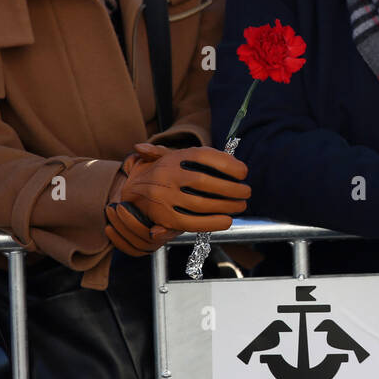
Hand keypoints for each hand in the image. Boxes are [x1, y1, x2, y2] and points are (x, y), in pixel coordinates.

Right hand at [120, 144, 250, 232]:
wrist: (132, 192)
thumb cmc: (166, 174)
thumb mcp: (177, 157)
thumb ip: (201, 156)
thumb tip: (231, 159)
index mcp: (173, 158)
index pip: (203, 155)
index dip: (227, 164)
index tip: (243, 172)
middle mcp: (167, 175)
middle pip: (204, 181)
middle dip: (231, 188)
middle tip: (246, 192)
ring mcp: (164, 197)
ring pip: (200, 203)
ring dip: (225, 206)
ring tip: (240, 205)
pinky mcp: (164, 217)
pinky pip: (191, 222)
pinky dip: (212, 223)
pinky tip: (227, 220)